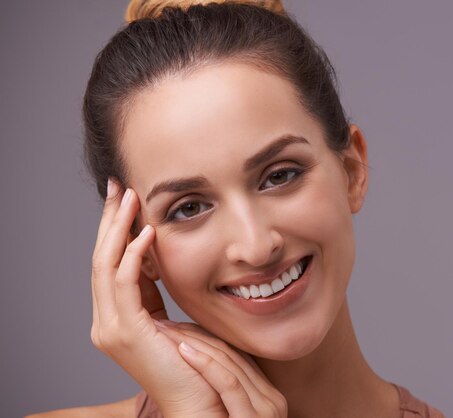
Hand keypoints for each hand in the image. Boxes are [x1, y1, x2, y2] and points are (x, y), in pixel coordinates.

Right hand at [90, 179, 223, 416]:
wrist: (200, 404)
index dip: (117, 229)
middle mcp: (107, 321)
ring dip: (119, 229)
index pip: (111, 263)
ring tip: (130, 198)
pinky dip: (133, 257)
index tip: (126, 198)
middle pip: (101, 258)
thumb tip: (160, 256)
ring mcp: (111, 328)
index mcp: (118, 317)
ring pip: (106, 266)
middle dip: (110, 220)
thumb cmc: (197, 363)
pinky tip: (147, 234)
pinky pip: (124, 285)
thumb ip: (161, 290)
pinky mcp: (125, 333)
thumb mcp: (175, 317)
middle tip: (118, 185)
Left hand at [154, 321, 287, 417]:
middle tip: (167, 323)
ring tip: (169, 332)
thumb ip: (223, 389)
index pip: (237, 357)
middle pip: (234, 358)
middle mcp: (273, 402)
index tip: (176, 325)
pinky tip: (184, 350)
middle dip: (198, 338)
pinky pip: (229, 384)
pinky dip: (205, 365)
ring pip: (230, 366)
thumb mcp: (225, 413)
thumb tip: (197, 352)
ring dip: (197, 346)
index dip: (205, 339)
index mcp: (268, 397)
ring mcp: (267, 412)